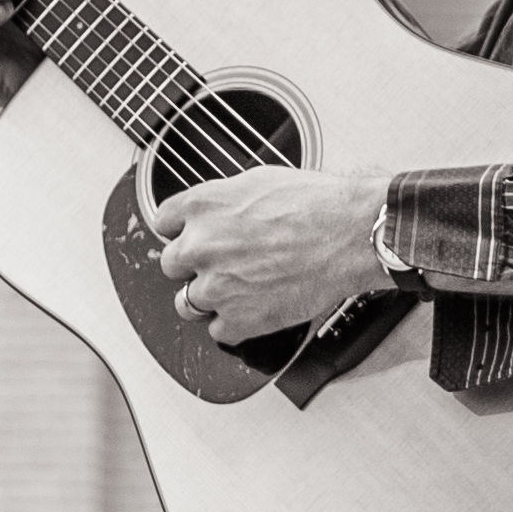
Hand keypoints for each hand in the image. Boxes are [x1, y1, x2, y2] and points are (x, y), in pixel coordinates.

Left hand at [154, 166, 400, 343]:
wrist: (349, 234)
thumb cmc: (316, 204)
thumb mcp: (258, 181)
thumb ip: (224, 201)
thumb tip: (218, 210)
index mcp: (202, 206)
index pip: (163, 222)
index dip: (183, 231)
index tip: (195, 236)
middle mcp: (200, 246)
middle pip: (171, 266)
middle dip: (194, 266)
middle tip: (224, 264)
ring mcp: (216, 286)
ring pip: (187, 304)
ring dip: (208, 299)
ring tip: (238, 292)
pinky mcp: (238, 319)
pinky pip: (219, 331)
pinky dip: (235, 325)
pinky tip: (256, 309)